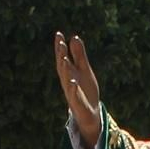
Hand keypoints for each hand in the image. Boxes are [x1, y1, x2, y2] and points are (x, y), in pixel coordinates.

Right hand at [53, 30, 101, 148]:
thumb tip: (74, 37)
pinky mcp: (77, 103)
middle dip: (61, 55)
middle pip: (63, 67)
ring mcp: (71, 92)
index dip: (60, 47)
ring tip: (64, 58)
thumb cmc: (86, 91)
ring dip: (65, 70)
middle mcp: (67, 81)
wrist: (90, 114)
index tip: (59, 34)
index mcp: (69, 72)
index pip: (63, 57)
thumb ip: (79, 55)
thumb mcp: (84, 70)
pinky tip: (73, 81)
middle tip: (60, 43)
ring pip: (66, 80)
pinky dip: (73, 88)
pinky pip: (74, 95)